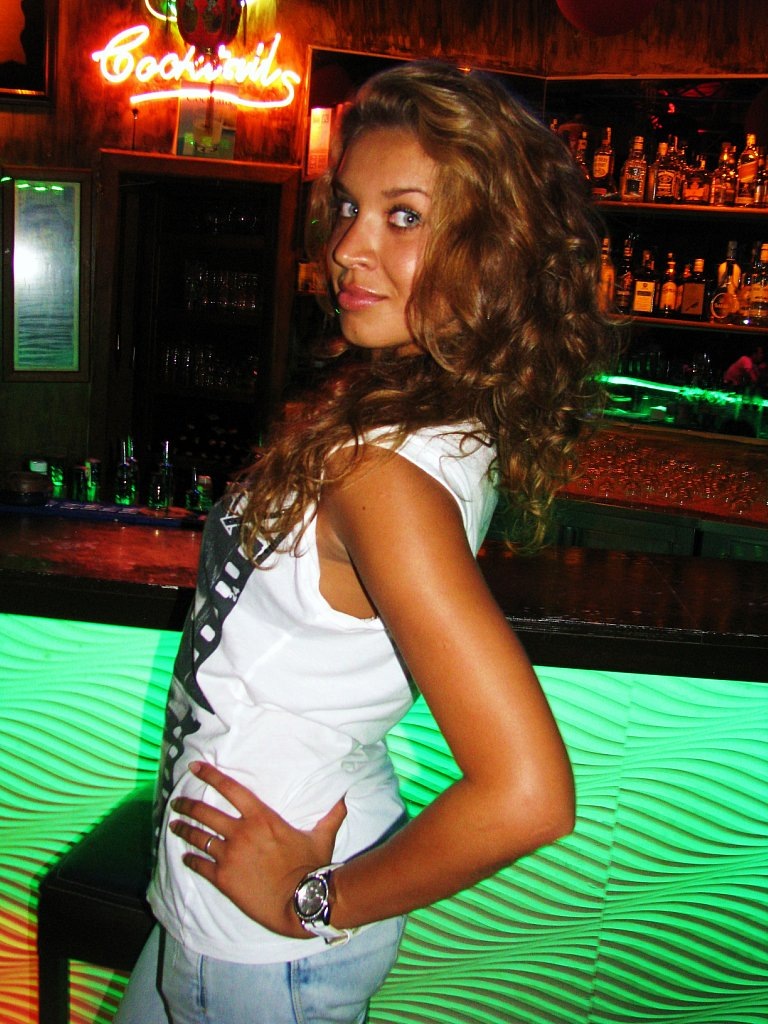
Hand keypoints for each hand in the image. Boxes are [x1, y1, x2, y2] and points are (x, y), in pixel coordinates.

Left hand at [169, 761, 346, 937]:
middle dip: (187, 804)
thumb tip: (345, 796)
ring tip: (174, 825)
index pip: (230, 789)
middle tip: (177, 801)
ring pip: (198, 837)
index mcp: (262, 817)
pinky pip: (200, 865)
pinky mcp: (224, 879)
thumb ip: (330, 814)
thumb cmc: (312, 866)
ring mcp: (230, 856)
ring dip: (184, 829)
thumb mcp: (322, 836)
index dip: (210, 775)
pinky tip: (185, 858)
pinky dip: (190, 859)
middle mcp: (241, 832)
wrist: (300, 901)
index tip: (195, 767)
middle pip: (206, 812)